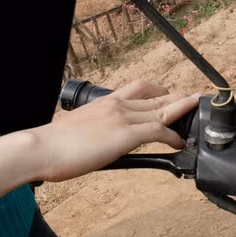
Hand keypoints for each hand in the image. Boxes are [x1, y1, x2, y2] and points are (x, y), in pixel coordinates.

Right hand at [28, 80, 198, 182]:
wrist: (41, 148)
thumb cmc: (52, 144)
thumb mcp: (76, 127)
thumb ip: (92, 128)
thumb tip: (95, 138)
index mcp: (105, 101)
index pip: (138, 88)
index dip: (158, 90)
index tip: (168, 93)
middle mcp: (116, 105)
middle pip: (155, 95)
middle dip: (176, 96)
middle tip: (192, 97)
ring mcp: (122, 118)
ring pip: (161, 109)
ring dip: (181, 110)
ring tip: (194, 111)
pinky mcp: (125, 135)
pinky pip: (157, 131)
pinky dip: (172, 136)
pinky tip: (179, 142)